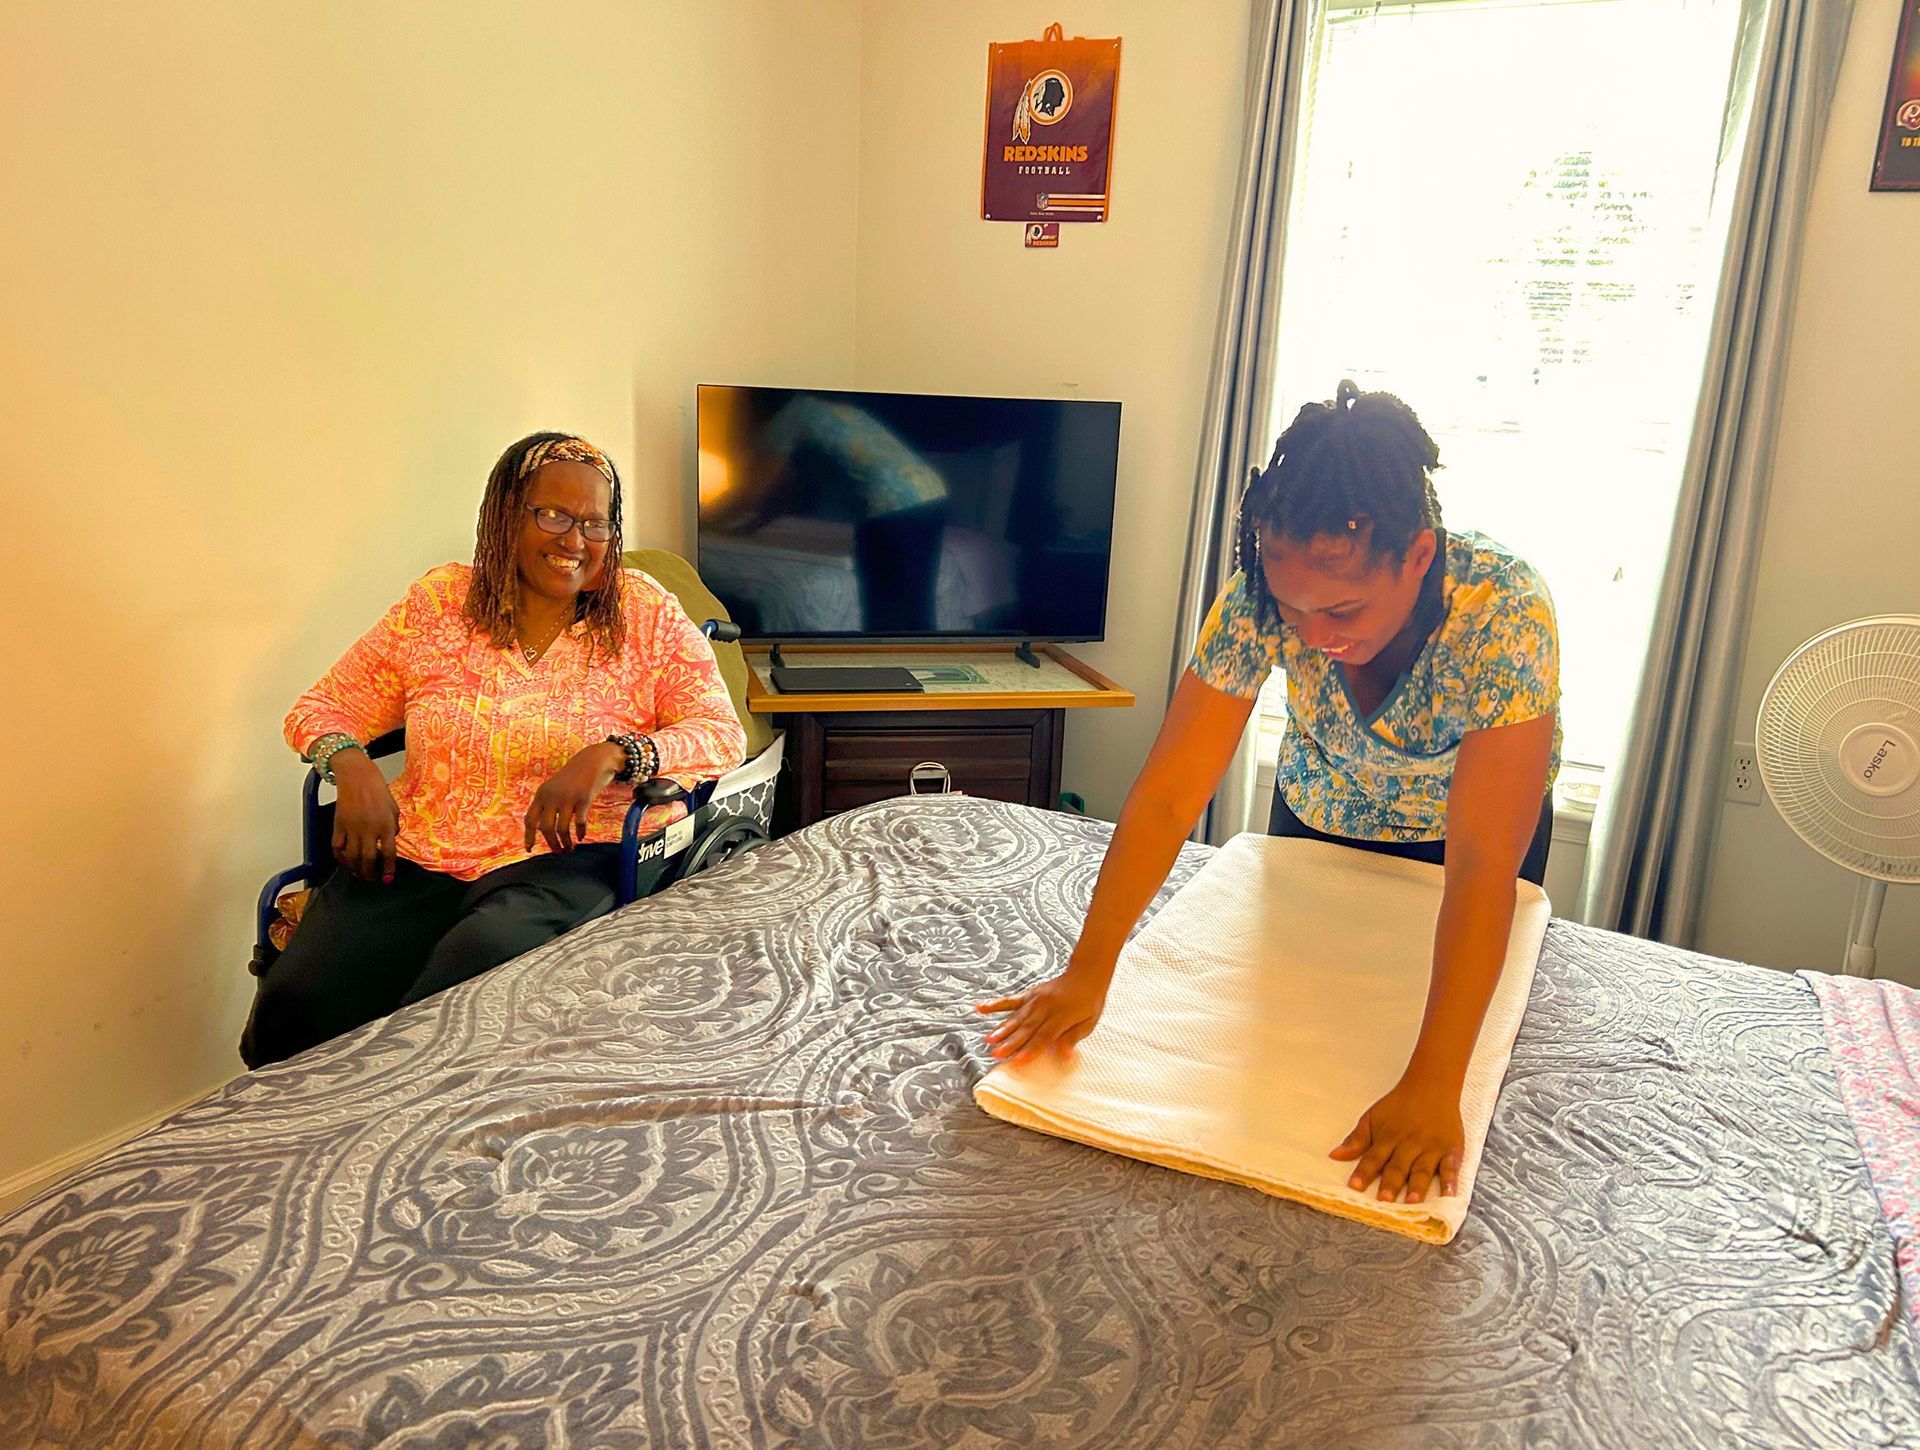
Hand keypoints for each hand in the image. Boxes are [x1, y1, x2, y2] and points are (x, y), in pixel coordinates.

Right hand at [331, 751, 400, 882]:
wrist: (357, 777)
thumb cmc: (377, 790)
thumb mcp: (394, 808)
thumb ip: (393, 827)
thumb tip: (391, 841)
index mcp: (385, 825)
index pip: (389, 853)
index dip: (388, 869)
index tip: (388, 878)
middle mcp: (369, 829)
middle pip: (369, 859)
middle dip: (370, 873)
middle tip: (372, 879)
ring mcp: (352, 828)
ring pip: (352, 856)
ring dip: (355, 869)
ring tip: (359, 874)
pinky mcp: (338, 825)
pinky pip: (337, 847)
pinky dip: (340, 857)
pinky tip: (344, 861)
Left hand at [524, 743, 623, 853]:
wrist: (593, 760)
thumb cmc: (573, 777)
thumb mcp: (554, 788)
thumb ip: (547, 805)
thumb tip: (542, 829)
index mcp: (542, 794)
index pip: (529, 819)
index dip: (528, 836)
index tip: (530, 849)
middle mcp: (552, 796)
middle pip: (545, 827)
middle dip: (551, 843)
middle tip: (557, 852)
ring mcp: (568, 798)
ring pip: (562, 828)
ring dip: (565, 842)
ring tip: (569, 848)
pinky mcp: (584, 799)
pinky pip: (579, 822)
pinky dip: (580, 832)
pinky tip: (581, 837)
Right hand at [976, 968, 1109, 1063]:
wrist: (1086, 973)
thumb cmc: (1090, 1001)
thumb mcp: (1089, 1022)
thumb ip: (1073, 1038)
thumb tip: (1065, 1056)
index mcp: (1061, 1017)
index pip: (1044, 1036)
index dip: (1031, 1049)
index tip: (1017, 1061)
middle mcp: (1045, 1008)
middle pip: (1026, 1028)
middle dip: (1011, 1042)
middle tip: (996, 1054)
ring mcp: (1035, 1000)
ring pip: (1016, 1017)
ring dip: (1002, 1029)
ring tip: (989, 1039)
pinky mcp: (1028, 994)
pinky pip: (1010, 1000)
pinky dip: (994, 1005)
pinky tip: (980, 1008)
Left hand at [1329, 1071, 1464, 1203]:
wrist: (1431, 1086)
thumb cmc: (1398, 1104)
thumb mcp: (1373, 1117)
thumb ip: (1356, 1139)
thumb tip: (1334, 1156)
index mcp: (1388, 1138)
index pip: (1373, 1158)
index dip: (1363, 1172)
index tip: (1354, 1187)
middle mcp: (1409, 1145)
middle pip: (1398, 1166)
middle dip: (1390, 1183)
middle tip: (1383, 1200)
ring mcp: (1431, 1148)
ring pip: (1422, 1170)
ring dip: (1417, 1186)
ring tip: (1411, 1202)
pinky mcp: (1451, 1150)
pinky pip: (1451, 1167)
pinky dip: (1451, 1181)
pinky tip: (1449, 1195)